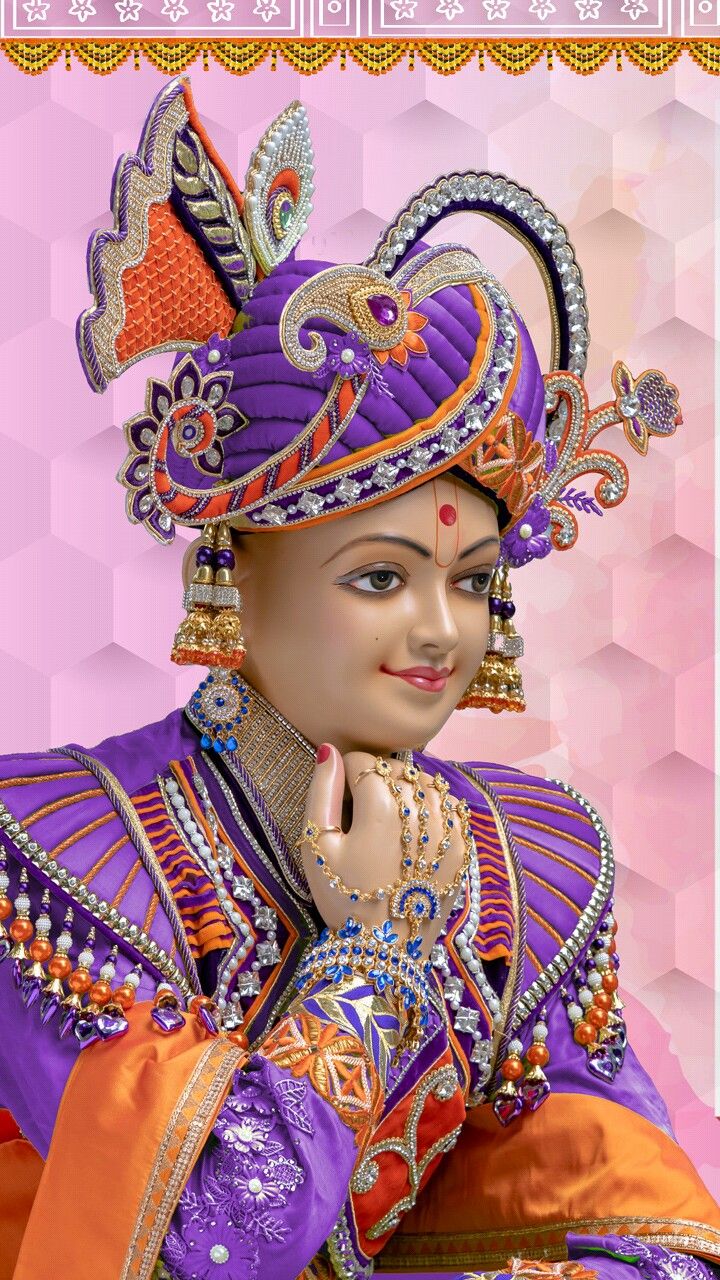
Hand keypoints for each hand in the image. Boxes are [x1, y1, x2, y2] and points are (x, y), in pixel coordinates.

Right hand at [298, 745, 468, 959]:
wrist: (384, 951)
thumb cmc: (343, 899)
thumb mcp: (318, 847)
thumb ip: (321, 792)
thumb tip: (329, 750)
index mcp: (381, 806)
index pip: (363, 761)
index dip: (346, 774)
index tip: (341, 798)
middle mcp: (421, 809)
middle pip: (398, 769)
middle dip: (378, 780)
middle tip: (363, 810)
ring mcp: (448, 828)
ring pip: (428, 783)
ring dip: (408, 790)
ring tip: (391, 817)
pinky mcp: (464, 847)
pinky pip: (452, 807)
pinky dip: (434, 808)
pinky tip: (417, 830)